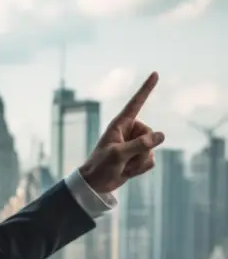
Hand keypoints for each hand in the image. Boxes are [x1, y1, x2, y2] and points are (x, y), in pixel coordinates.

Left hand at [79, 72, 164, 195]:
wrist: (95, 184)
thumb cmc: (100, 166)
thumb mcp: (118, 155)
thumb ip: (140, 145)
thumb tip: (161, 136)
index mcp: (120, 125)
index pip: (136, 103)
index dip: (146, 89)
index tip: (155, 73)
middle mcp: (129, 132)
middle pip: (150, 135)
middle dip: (141, 151)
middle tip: (123, 159)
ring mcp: (135, 145)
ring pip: (152, 150)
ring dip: (139, 162)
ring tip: (123, 166)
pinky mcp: (138, 157)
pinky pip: (150, 160)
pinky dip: (141, 168)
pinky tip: (128, 171)